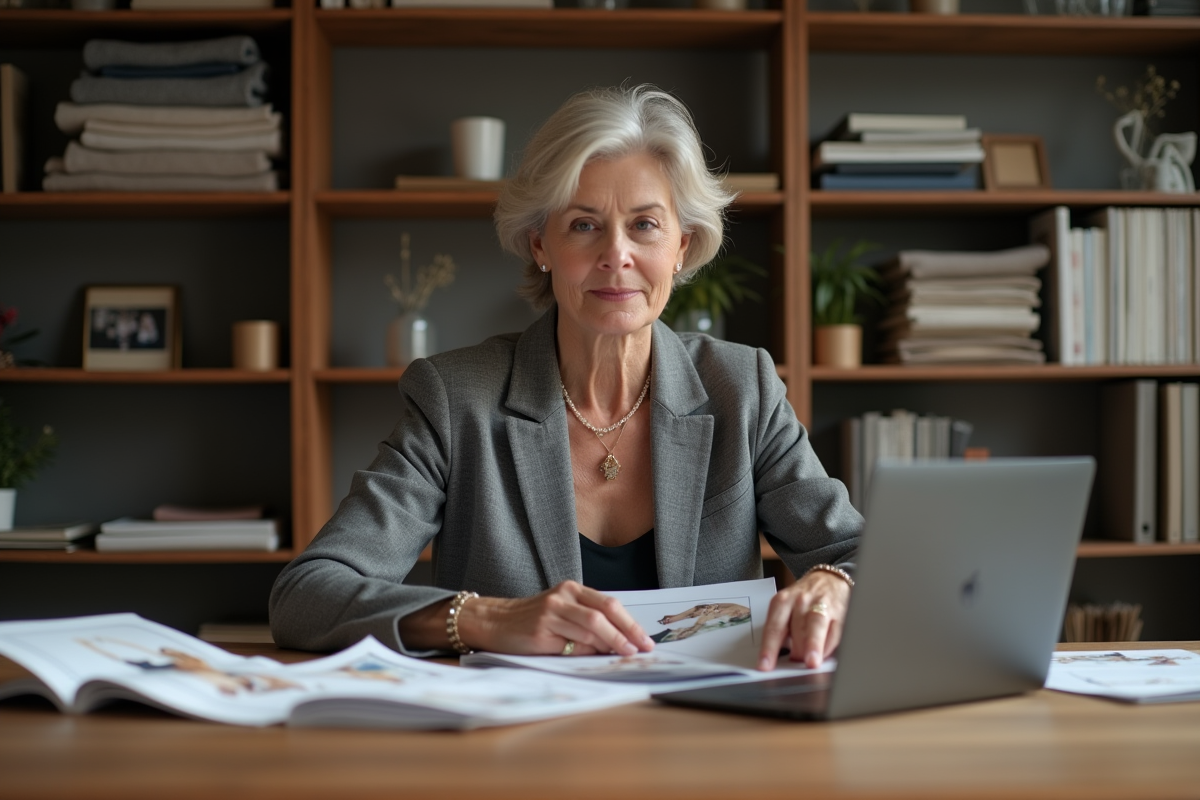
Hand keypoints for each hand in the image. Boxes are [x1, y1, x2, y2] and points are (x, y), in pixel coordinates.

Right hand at [460, 580, 654, 656]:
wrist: (494, 622)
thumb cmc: (533, 620)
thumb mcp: (563, 614)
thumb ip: (588, 624)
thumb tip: (619, 644)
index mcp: (572, 589)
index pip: (609, 604)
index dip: (630, 623)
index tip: (646, 640)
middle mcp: (562, 597)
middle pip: (603, 614)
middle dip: (626, 634)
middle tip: (641, 649)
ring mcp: (550, 613)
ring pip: (590, 629)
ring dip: (610, 645)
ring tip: (624, 655)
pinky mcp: (539, 632)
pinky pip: (570, 644)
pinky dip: (586, 652)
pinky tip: (595, 657)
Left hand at [757, 569, 850, 670]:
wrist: (829, 579)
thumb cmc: (803, 600)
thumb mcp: (786, 608)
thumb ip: (782, 632)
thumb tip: (779, 660)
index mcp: (782, 602)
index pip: (774, 628)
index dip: (769, 648)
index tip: (765, 665)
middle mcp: (801, 602)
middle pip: (797, 627)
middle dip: (795, 648)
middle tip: (793, 664)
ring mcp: (821, 605)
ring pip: (816, 626)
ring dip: (813, 645)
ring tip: (811, 662)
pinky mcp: (840, 612)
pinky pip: (835, 631)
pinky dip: (829, 646)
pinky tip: (824, 656)